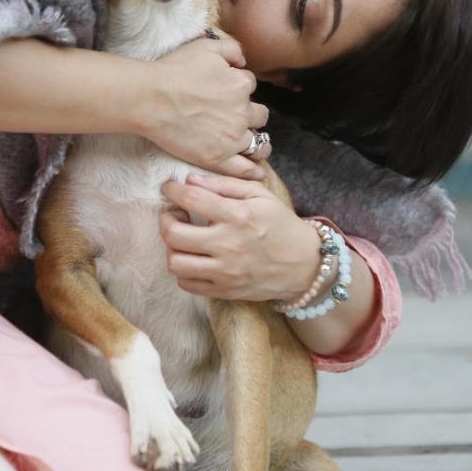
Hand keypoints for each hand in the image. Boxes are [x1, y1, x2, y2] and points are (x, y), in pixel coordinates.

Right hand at [135, 38, 270, 178]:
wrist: (150, 97)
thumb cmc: (174, 70)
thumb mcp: (206, 46)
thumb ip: (231, 50)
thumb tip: (243, 62)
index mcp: (241, 84)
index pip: (249, 85)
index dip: (238, 87)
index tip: (225, 91)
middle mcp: (242, 112)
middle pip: (259, 115)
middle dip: (251, 114)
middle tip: (235, 117)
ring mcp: (232, 137)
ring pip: (258, 143)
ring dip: (258, 143)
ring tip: (254, 146)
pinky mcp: (218, 157)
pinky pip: (243, 168)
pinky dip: (252, 172)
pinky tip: (257, 174)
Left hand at [159, 173, 319, 300]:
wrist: (304, 265)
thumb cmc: (281, 224)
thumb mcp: (261, 195)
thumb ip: (225, 184)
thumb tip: (190, 179)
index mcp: (238, 216)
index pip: (191, 199)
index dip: (173, 190)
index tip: (170, 188)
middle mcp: (228, 245)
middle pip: (173, 234)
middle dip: (166, 219)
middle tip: (174, 214)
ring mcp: (225, 272)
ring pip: (175, 263)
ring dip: (172, 247)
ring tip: (182, 238)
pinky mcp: (224, 291)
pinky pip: (186, 284)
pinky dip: (183, 269)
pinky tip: (193, 257)